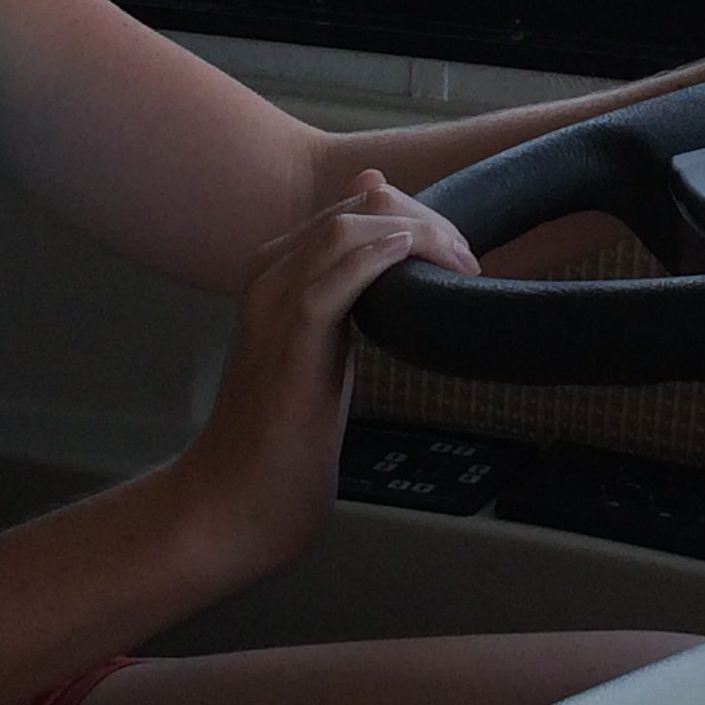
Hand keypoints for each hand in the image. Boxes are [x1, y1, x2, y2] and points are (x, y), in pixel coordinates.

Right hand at [166, 170, 476, 580]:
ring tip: (459, 268)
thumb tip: (387, 246)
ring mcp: (272, 305)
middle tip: (468, 263)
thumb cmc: (283, 433)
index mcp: (276, 269)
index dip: (415, 217)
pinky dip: (377, 261)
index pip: (354, 206)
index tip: (457, 255)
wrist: (235, 498)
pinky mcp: (286, 343)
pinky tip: (411, 263)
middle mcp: (268, 275)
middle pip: (357, 209)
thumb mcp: (325, 348)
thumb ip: (350, 297)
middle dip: (426, 223)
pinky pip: (332, 281)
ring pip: (346, 232)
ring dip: (417, 238)